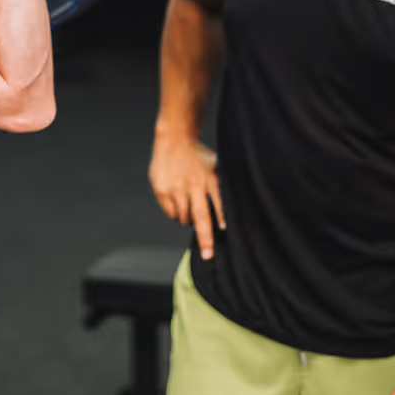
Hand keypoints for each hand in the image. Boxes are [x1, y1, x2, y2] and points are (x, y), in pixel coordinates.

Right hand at [148, 132, 224, 258]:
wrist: (174, 139)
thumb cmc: (198, 155)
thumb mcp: (215, 166)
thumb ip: (221, 186)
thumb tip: (232, 211)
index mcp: (209, 179)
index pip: (219, 204)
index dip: (222, 219)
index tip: (225, 233)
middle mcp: (193, 185)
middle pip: (201, 217)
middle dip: (205, 238)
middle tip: (207, 255)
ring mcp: (176, 188)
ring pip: (184, 217)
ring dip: (188, 221)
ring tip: (190, 213)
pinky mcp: (162, 190)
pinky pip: (170, 213)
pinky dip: (176, 215)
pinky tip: (179, 206)